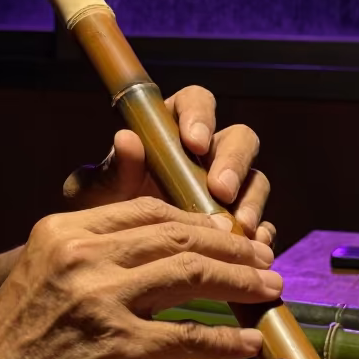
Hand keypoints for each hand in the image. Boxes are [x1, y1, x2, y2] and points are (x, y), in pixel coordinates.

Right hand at [0, 197, 280, 358]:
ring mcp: (101, 300)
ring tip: (270, 289)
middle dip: (231, 246)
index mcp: (64, 232)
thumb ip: (95, 262)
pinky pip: (190, 337)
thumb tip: (165, 265)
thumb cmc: (11, 349)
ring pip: (191, 273)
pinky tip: (251, 343)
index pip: (149, 211)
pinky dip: (229, 340)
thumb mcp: (45, 280)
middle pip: (178, 236)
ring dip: (242, 281)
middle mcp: (83, 255)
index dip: (199, 220)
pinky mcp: (117, 348)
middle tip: (264, 259)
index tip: (229, 235)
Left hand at [63, 86, 274, 247]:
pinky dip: (261, 233)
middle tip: (220, 190)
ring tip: (239, 226)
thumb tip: (127, 139)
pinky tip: (251, 245)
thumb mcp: (98, 193)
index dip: (200, 116)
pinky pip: (261, 221)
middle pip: (239, 139)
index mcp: (172, 129)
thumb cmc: (104, 211)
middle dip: (234, 162)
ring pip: (255, 180)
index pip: (196, 102)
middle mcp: (207, 154)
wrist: (113, 255)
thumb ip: (110, 170)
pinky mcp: (239, 221)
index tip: (193, 143)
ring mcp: (228, 187)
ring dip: (252, 201)